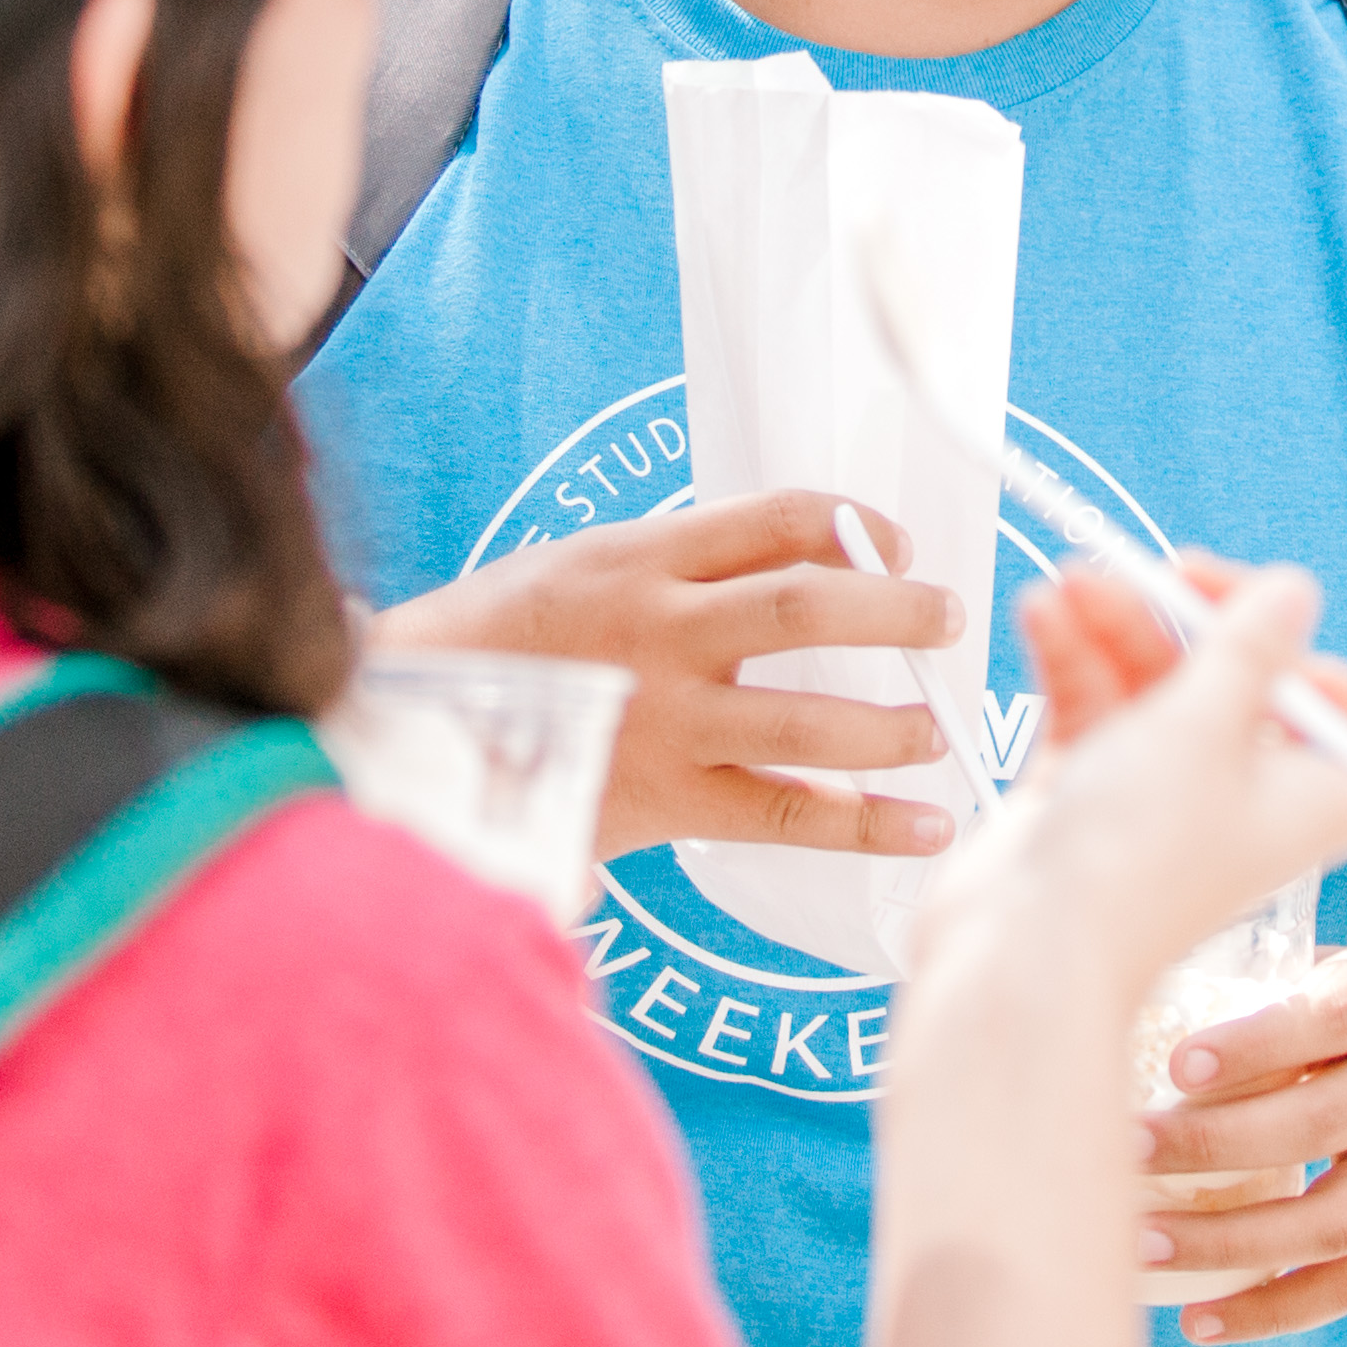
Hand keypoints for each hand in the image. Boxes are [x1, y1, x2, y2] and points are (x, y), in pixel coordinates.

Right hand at [383, 492, 960, 862]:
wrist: (400, 733)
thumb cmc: (501, 645)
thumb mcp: (581, 568)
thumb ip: (680, 569)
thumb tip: (806, 562)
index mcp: (642, 557)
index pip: (778, 518)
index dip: (856, 525)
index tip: (895, 544)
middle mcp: (661, 629)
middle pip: (810, 605)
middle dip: (897, 610)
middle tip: (946, 618)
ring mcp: (666, 719)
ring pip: (812, 716)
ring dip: (894, 724)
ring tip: (937, 731)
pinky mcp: (665, 801)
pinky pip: (786, 811)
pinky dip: (866, 822)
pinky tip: (924, 828)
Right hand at [927, 564, 1346, 1026]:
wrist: (1024, 957)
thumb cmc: (1135, 862)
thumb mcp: (1203, 726)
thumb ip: (1247, 649)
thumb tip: (1294, 594)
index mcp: (1313, 800)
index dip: (1324, 670)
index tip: (1270, 630)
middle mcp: (1246, 800)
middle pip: (1245, 685)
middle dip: (1190, 622)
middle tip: (1158, 574)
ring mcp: (1165, 799)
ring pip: (1160, 688)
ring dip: (1119, 626)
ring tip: (1076, 582)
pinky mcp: (1095, 797)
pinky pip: (1099, 708)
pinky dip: (1078, 659)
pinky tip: (1046, 614)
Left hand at [1139, 936, 1346, 1344]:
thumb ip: (1279, 986)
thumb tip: (1149, 990)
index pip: (1327, 1020)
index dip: (1256, 1043)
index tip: (1178, 1063)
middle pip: (1316, 1125)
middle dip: (1214, 1144)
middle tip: (1126, 1150)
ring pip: (1328, 1222)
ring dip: (1228, 1240)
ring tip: (1141, 1242)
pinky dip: (1274, 1310)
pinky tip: (1200, 1319)